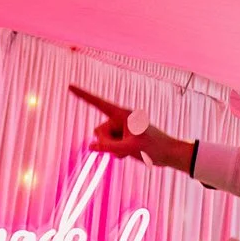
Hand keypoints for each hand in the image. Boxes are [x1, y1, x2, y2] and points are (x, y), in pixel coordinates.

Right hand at [69, 86, 190, 172]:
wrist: (169, 154)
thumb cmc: (153, 148)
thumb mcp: (128, 148)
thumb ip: (108, 147)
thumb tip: (90, 146)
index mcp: (123, 114)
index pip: (99, 103)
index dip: (83, 95)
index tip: (69, 86)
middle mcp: (121, 119)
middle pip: (100, 130)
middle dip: (106, 142)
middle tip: (124, 148)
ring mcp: (122, 128)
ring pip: (104, 140)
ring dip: (113, 149)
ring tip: (130, 151)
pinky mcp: (124, 137)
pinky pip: (110, 145)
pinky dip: (117, 151)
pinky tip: (129, 154)